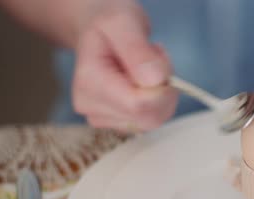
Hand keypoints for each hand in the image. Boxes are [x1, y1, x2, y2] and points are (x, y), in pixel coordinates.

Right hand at [72, 2, 177, 131]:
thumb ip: (137, 49)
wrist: (100, 31)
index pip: (139, 105)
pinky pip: (151, 119)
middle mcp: (90, 106)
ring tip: (147, 65)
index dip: (161, 84)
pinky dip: (158, 100)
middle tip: (154, 57)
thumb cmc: (110, 23)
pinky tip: (146, 80)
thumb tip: (155, 80)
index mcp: (89, 83)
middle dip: (164, 88)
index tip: (156, 54)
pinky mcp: (117, 122)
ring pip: (154, 119)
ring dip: (162, 92)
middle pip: (149, 116)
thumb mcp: (123, 21)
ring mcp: (102, 118)